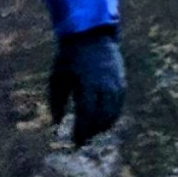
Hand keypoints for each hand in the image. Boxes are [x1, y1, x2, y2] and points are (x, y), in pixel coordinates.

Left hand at [47, 26, 125, 143]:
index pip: (86, 116)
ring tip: (92, 134)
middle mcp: (104, 86)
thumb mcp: (57, 77)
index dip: (82, 131)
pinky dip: (112, 116)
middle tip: (82, 141)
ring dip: (102, 126)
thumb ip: (56, 101)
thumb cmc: (69, 57)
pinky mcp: (121, 81)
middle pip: (101, 117)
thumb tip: (56, 123)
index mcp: (87, 85)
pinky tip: (104, 122)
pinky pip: (119, 105)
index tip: (75, 142)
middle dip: (91, 132)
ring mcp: (115, 83)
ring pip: (113, 113)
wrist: (91, 34)